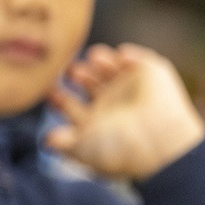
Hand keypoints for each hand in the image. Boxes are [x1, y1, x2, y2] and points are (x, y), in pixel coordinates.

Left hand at [44, 44, 204, 181]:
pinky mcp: (152, 76)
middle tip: (71, 71)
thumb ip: (63, 143)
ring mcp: (132, 89)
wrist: (159, 143)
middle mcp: (112, 105)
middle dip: (77, 73)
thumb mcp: (83, 148)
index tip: (48, 91)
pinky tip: (121, 55)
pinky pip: (138, 58)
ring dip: (99, 59)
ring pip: (109, 67)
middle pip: (86, 82)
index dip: (57, 97)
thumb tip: (45, 142)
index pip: (69, 105)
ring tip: (94, 58)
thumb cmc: (119, 150)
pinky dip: (128, 54)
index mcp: (96, 123)